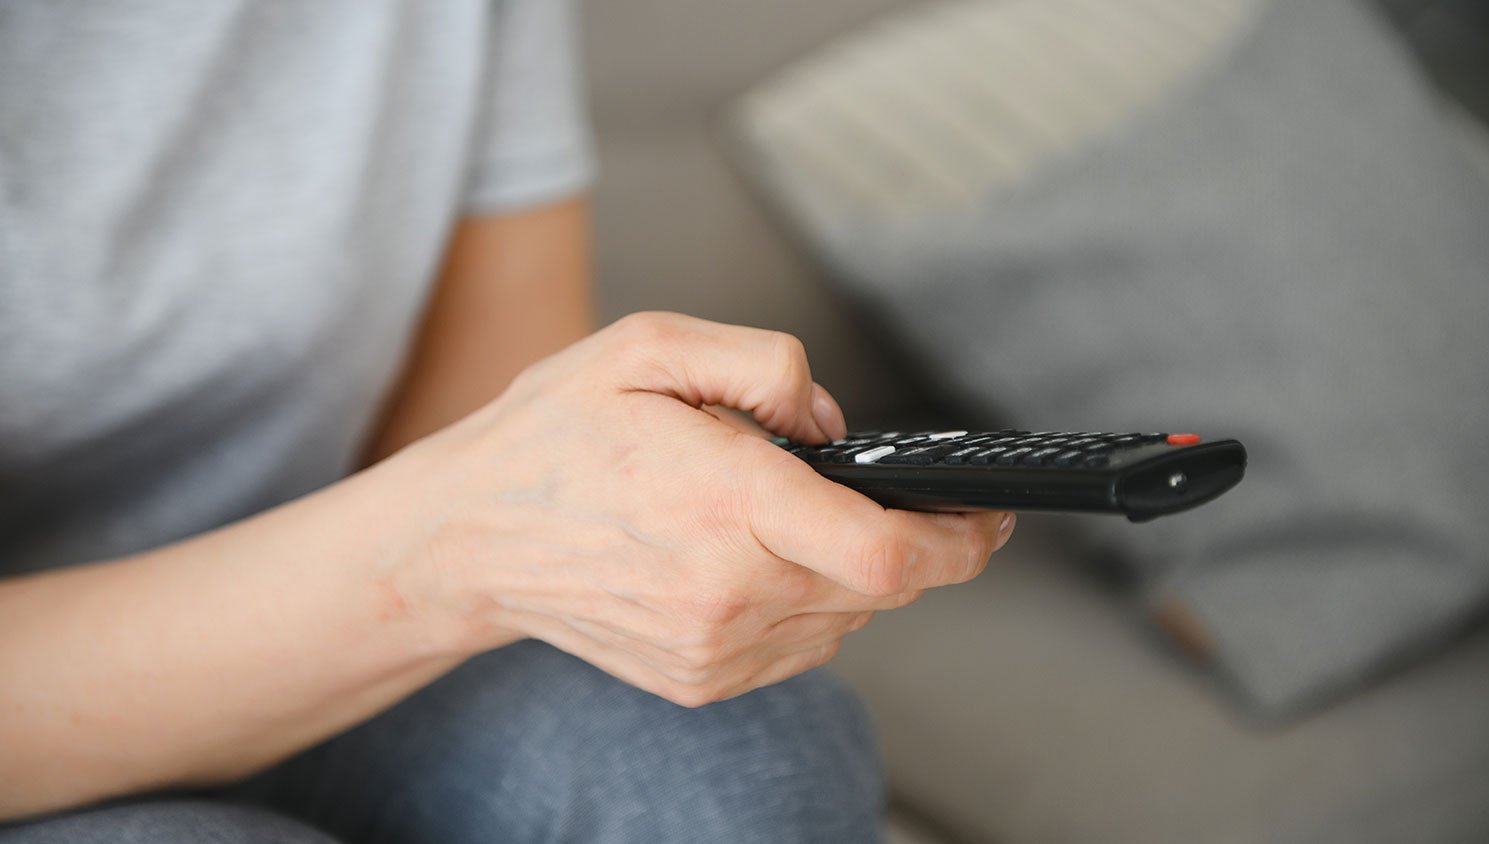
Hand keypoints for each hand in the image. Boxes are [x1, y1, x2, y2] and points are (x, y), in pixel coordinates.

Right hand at [384, 312, 1014, 706]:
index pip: (886, 551)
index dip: (961, 542)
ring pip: (845, 617)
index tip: (989, 520)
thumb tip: (834, 425)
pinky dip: (802, 600)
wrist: (470, 536)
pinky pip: (801, 644)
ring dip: (845, 568)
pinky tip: (748, 559)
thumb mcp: (650, 346)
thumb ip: (765, 365)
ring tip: (775, 516)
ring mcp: (714, 648)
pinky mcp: (702, 679)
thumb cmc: (555, 434)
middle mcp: (725, 591)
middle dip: (903, 539)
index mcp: (723, 502)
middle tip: (870, 494)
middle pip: (881, 586)